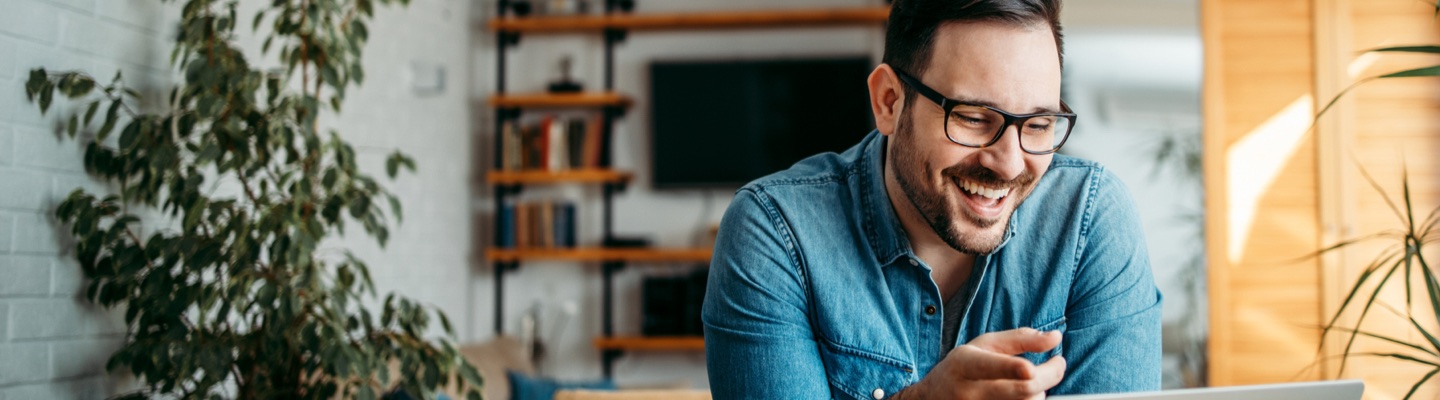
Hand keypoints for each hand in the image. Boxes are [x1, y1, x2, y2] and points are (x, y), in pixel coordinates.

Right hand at [897, 328, 1066, 399]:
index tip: (1030, 368)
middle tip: (1058, 363)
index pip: (991, 367)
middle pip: (1022, 390)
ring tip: (1029, 381)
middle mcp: (970, 392)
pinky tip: (1025, 396)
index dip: (1012, 369)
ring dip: (1039, 392)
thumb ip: (1020, 338)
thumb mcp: (984, 345)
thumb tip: (1056, 338)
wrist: (932, 399)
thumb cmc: (963, 368)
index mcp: (966, 364)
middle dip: (1050, 375)